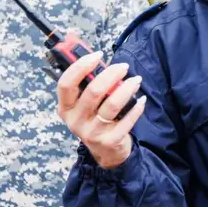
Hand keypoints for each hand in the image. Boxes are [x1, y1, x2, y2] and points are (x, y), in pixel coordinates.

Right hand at [57, 51, 146, 169]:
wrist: (106, 152)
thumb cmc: (96, 119)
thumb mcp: (86, 105)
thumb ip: (89, 84)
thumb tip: (100, 59)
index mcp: (66, 108)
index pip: (66, 83)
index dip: (81, 66)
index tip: (97, 55)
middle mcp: (75, 121)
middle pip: (93, 91)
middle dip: (111, 74)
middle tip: (124, 67)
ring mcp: (92, 133)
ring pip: (112, 104)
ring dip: (127, 88)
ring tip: (136, 80)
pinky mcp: (110, 141)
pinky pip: (127, 119)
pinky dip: (136, 107)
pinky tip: (141, 99)